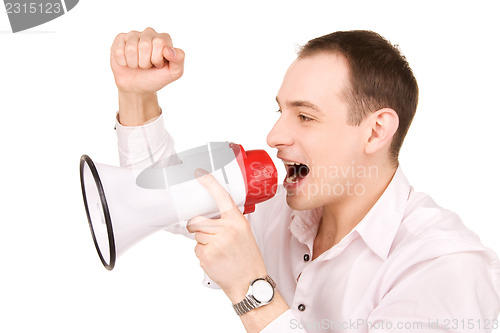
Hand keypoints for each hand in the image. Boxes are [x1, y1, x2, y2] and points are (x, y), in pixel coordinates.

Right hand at [110, 27, 184, 94]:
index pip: (159, 43)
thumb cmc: (156, 78)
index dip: (157, 59)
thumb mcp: (173, 73)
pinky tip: (127, 62)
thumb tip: (169, 49)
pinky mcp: (120, 39)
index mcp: (164, 38)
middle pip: (144, 46)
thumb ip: (179, 60)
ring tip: (137, 64)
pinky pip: (119, 51)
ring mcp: (134, 35)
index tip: (157, 65)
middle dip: (145, 62)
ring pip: (131, 49)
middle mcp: (149, 33)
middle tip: (146, 66)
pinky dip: (123, 62)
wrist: (137, 87)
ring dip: (134, 63)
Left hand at [187, 170, 267, 302]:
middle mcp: (226, 229)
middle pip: (197, 221)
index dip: (209, 183)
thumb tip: (209, 216)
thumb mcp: (244, 233)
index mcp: (237, 221)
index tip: (199, 172)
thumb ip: (229, 222)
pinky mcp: (207, 255)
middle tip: (209, 237)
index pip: (221, 196)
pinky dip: (203, 254)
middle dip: (197, 228)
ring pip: (196, 235)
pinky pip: (196, 249)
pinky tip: (216, 259)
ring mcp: (216, 242)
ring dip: (202, 243)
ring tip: (218, 251)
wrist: (249, 282)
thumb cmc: (247, 258)